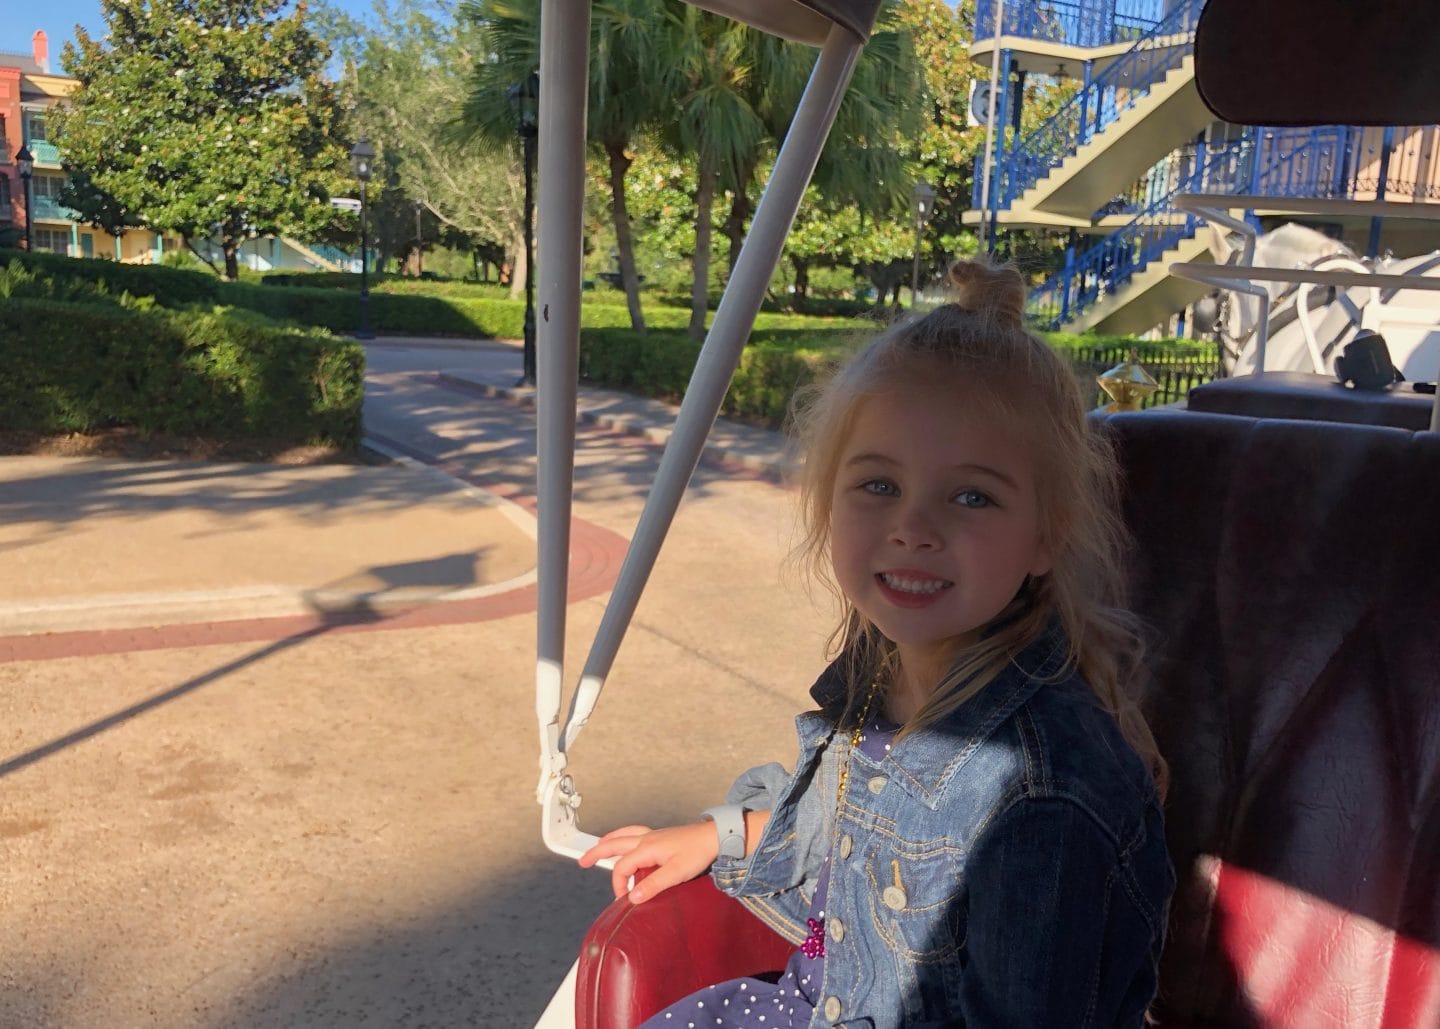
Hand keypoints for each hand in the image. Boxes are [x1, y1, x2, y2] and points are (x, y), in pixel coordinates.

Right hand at [578, 822, 718, 904]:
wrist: (715, 837)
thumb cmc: (697, 853)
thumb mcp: (675, 873)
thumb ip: (653, 885)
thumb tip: (632, 897)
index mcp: (646, 848)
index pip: (622, 868)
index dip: (619, 886)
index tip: (624, 901)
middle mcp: (645, 839)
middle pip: (614, 844)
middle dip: (597, 853)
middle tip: (582, 861)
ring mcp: (653, 835)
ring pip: (623, 835)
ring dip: (608, 840)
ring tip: (597, 846)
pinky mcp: (660, 836)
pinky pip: (634, 832)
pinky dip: (623, 835)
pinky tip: (625, 839)